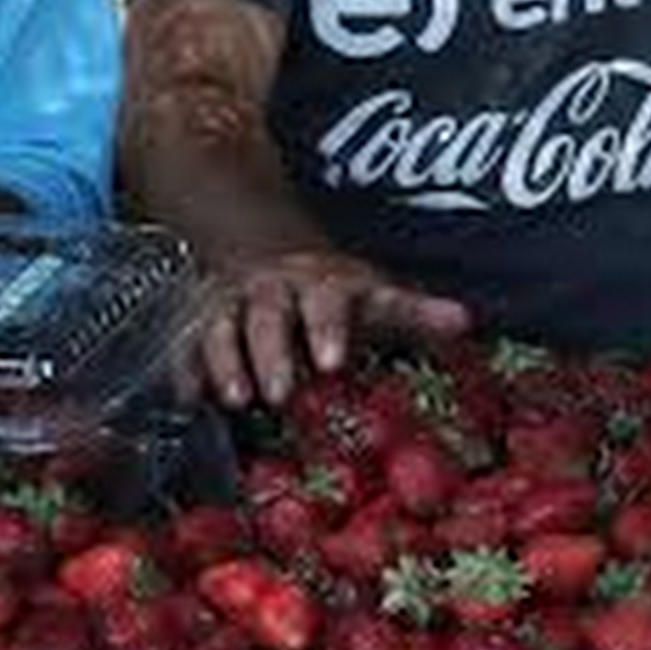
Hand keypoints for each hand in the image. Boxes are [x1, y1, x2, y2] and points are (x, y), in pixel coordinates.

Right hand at [180, 248, 470, 407]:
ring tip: (234, 401)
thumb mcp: (372, 295)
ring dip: (225, 363)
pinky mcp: (199, 324)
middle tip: (280, 394)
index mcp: (319, 284)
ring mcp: (231, 306)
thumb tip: (466, 321)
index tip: (332, 362)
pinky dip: (184, 370)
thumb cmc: (330, 293)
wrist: (262, 249)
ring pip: (222, 328)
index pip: (326, 303)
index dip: (327, 329)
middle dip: (271, 354)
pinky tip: (187, 400)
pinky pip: (185, 345)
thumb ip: (414, 312)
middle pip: (268, 316)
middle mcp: (272, 292)